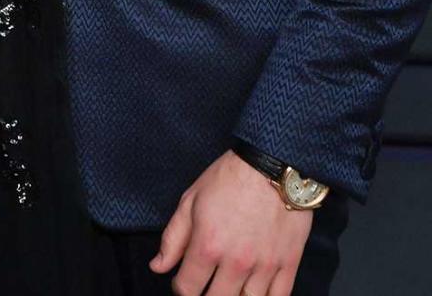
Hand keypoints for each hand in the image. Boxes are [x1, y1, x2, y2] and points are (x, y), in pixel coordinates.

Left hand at [151, 151, 313, 295]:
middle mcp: (235, 262)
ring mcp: (264, 266)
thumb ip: (173, 238)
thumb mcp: (191, 200)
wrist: (273, 164)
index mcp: (207, 245)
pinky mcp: (288, 264)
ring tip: (229, 287)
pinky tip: (254, 291)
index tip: (184, 281)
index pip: (187, 289)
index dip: (181, 288)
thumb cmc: (229, 178)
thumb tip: (158, 267)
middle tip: (206, 285)